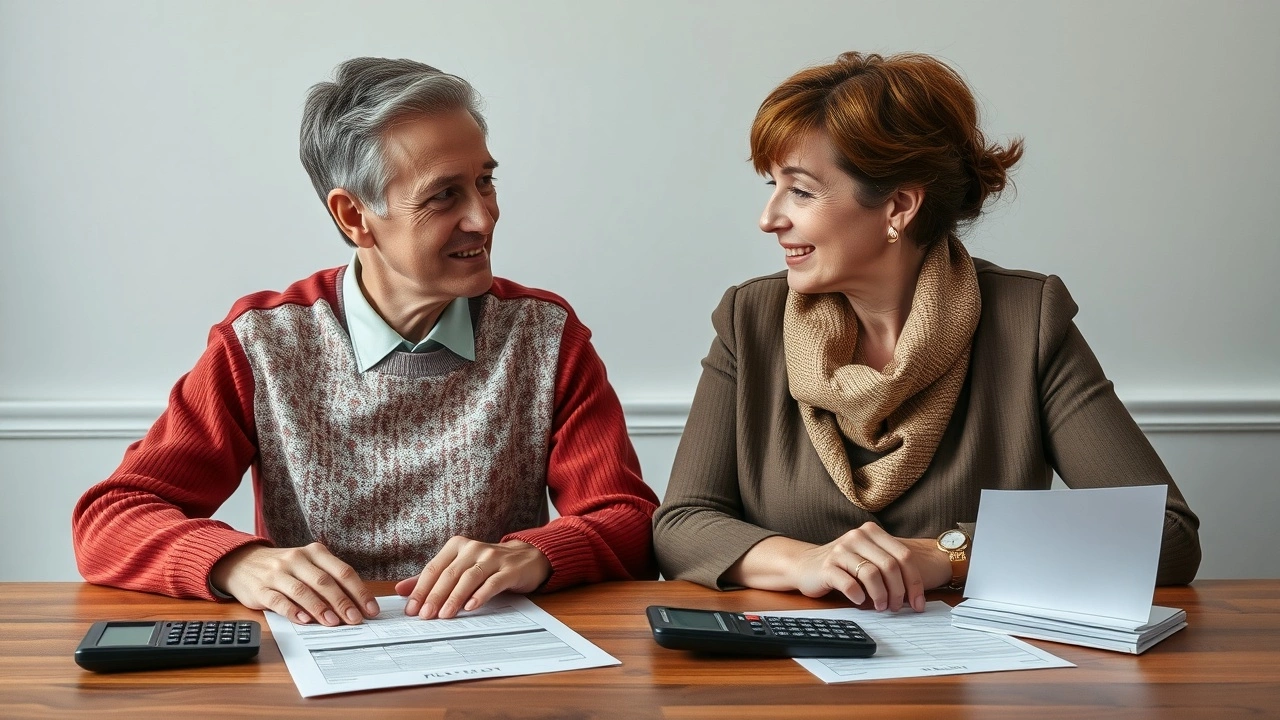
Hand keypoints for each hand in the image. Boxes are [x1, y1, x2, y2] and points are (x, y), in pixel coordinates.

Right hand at [210, 543, 378, 625]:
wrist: (242, 562)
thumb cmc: (284, 568)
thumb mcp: (308, 565)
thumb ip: (328, 580)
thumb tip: (355, 605)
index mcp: (314, 552)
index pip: (342, 571)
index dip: (359, 591)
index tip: (370, 609)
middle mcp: (297, 559)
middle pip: (324, 581)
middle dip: (342, 602)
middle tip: (355, 619)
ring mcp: (277, 573)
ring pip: (302, 590)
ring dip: (320, 608)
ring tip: (333, 623)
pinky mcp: (260, 588)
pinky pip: (278, 600)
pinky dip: (292, 611)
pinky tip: (304, 620)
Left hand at [394, 537, 551, 619]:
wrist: (526, 557)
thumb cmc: (488, 565)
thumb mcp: (459, 567)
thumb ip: (432, 578)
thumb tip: (401, 590)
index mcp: (457, 546)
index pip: (434, 568)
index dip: (421, 589)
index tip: (411, 609)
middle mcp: (473, 548)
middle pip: (449, 574)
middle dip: (435, 596)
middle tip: (425, 616)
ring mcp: (492, 557)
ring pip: (469, 578)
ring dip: (455, 597)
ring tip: (444, 615)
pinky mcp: (509, 569)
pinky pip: (493, 582)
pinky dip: (481, 595)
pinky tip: (471, 607)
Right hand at [789, 522, 951, 611]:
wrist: (804, 565)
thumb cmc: (842, 566)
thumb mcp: (867, 558)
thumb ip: (888, 565)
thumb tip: (915, 593)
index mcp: (872, 532)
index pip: (904, 556)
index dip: (915, 582)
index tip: (918, 602)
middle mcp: (857, 536)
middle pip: (890, 566)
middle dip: (899, 592)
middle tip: (897, 607)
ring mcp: (841, 550)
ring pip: (872, 574)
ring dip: (881, 596)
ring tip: (880, 607)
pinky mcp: (827, 566)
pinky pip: (849, 583)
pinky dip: (859, 596)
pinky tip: (860, 601)